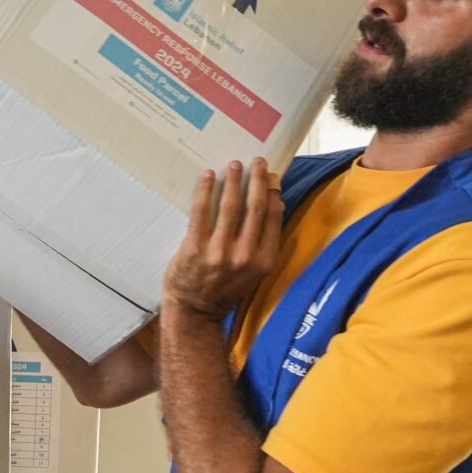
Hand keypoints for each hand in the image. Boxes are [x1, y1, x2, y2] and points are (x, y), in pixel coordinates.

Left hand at [163, 159, 283, 319]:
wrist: (195, 310)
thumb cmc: (225, 289)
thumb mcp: (255, 272)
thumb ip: (265, 242)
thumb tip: (277, 204)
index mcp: (264, 261)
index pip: (272, 217)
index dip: (272, 192)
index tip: (271, 176)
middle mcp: (245, 256)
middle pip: (255, 207)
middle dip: (257, 180)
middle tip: (257, 162)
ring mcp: (219, 252)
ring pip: (230, 206)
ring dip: (233, 180)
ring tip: (234, 165)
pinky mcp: (195, 248)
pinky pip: (201, 211)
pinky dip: (205, 190)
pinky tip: (208, 176)